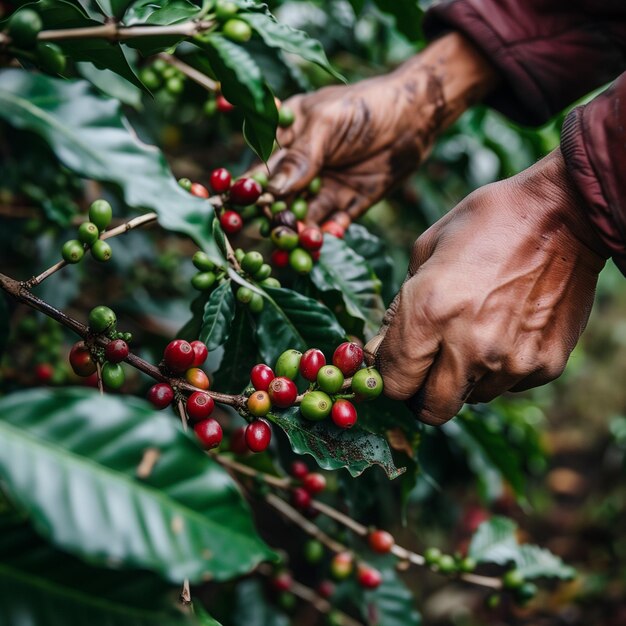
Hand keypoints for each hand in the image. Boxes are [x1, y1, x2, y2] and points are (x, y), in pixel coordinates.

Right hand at [264, 33, 495, 223]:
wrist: (416, 115)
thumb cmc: (366, 106)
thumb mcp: (328, 124)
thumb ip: (301, 157)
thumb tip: (273, 190)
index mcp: (287, 141)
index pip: (262, 171)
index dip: (251, 192)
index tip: (242, 210)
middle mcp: (302, 169)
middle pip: (281, 202)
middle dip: (277, 220)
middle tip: (276, 236)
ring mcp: (324, 188)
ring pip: (306, 217)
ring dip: (302, 232)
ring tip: (303, 243)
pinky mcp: (348, 204)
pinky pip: (335, 224)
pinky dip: (331, 233)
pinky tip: (330, 236)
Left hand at [372, 149, 607, 425]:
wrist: (563, 214)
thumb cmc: (485, 224)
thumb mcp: (425, 251)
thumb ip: (398, 310)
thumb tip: (380, 351)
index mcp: (429, 311)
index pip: (394, 382)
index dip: (389, 377)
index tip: (394, 366)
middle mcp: (469, 345)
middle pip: (430, 410)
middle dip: (420, 394)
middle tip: (424, 369)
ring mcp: (511, 360)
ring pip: (470, 400)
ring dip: (462, 379)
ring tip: (473, 334)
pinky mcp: (544, 365)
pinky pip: (506, 385)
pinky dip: (498, 369)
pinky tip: (506, 329)